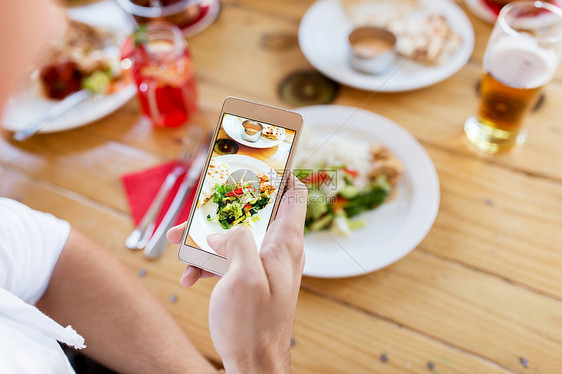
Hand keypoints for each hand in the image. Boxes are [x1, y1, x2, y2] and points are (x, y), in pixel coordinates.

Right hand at [167, 175, 306, 372]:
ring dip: (207, 237)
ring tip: (179, 243)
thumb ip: (236, 241)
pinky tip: (190, 275)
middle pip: (254, 212)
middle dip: (223, 208)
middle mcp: (278, 249)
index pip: (294, 193)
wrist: (253, 366)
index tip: (260, 158)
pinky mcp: (251, 279)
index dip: (280, 172)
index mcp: (285, 242)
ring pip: (236, 235)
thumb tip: (224, 232)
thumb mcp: (242, 276)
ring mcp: (265, 264)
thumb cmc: (253, 325)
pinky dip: (209, 262)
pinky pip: (230, 260)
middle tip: (198, 206)